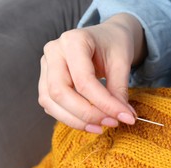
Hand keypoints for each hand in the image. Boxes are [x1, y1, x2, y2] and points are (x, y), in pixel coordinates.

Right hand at [38, 14, 146, 132]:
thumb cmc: (114, 46)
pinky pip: (51, 106)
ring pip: (50, 102)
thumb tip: (123, 118)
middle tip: (112, 123)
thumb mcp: (122, 63)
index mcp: (73, 40)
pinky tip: (90, 123)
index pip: (84, 80)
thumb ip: (119, 90)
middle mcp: (53, 52)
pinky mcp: (45, 81)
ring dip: (76, 121)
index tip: (125, 117)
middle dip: (87, 114)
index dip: (104, 103)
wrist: (107, 37)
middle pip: (60, 92)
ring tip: (101, 127)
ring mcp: (46, 66)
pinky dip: (69, 118)